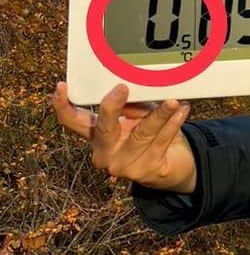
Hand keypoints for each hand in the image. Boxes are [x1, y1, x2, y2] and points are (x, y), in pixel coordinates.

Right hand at [52, 81, 197, 193]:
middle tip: (121, 88)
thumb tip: (135, 83)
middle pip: (103, 129)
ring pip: (141, 134)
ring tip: (172, 101)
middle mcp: (105, 152)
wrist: (172, 163)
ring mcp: (123, 165)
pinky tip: (182, 110)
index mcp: (97, 134)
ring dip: (159, 115)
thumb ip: (132, 103)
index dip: (63, 105)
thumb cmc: (150, 131)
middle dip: (111, 108)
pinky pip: (161, 141)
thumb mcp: (138, 114)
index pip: (73, 121)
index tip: (61, 86)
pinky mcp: (146, 171)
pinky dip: (173, 124)